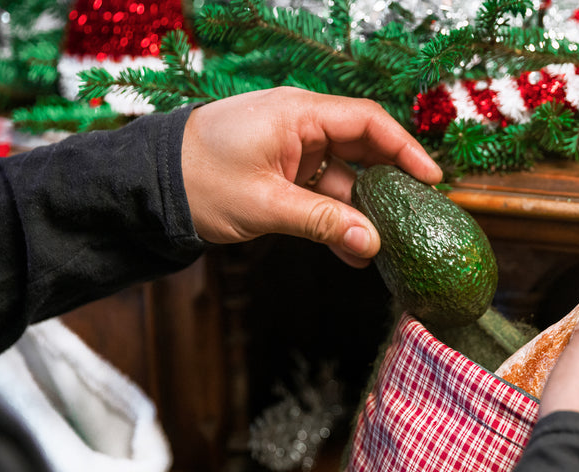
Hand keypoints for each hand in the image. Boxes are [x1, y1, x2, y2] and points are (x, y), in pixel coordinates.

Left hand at [180, 87, 442, 266]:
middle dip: (389, 184)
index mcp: (298, 114)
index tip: (431, 180)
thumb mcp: (264, 204)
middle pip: (362, 148)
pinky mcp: (281, 173)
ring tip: (384, 246)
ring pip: (342, 178)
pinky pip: (320, 193)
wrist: (148, 187)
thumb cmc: (199, 180)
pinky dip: (335, 220)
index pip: (368, 123)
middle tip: (416, 215)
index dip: (405, 150)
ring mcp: (291, 150)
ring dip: (360, 212)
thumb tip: (371, 243)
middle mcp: (300, 126)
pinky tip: (352, 249)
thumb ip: (321, 222)